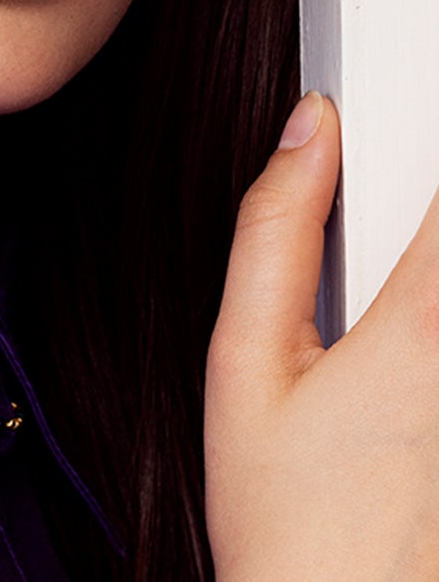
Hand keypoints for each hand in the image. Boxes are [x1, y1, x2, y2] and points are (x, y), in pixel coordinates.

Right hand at [206, 92, 438, 580]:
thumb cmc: (288, 531)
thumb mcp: (243, 365)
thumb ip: (272, 232)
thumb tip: (307, 132)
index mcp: (422, 330)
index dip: (418, 149)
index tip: (392, 166)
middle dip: (416, 242)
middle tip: (379, 283)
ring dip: (423, 302)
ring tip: (385, 368)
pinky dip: (428, 364)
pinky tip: (403, 404)